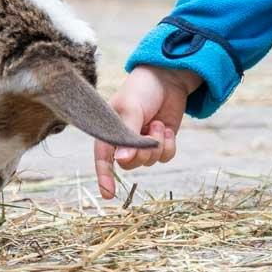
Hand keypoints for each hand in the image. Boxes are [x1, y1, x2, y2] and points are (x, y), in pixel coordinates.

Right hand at [93, 64, 199, 198]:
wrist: (168, 77)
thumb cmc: (142, 89)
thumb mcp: (131, 108)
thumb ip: (127, 135)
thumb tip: (122, 161)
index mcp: (109, 130)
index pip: (103, 158)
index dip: (104, 177)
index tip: (108, 194)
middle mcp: (124, 140)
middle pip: (130, 164)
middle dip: (142, 151)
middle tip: (149, 129)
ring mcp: (143, 143)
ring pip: (150, 161)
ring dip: (157, 144)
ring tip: (157, 123)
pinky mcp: (160, 142)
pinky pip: (165, 157)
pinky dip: (169, 145)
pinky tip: (166, 128)